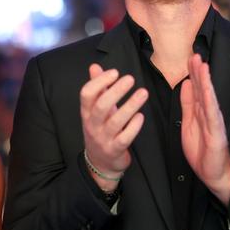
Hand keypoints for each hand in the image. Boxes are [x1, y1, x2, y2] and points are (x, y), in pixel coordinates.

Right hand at [80, 64, 147, 189]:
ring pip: (115, 121)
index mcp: (86, 113)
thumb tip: (94, 66)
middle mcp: (92, 125)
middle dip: (116, 91)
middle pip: (101, 106)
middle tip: (130, 79)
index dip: (99, 82)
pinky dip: (133, 126)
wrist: (100, 162)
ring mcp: (103, 138)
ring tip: (143, 93)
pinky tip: (141, 116)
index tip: (114, 72)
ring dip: (130, 106)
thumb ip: (97, 88)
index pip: (86, 94)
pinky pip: (124, 138)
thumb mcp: (95, 110)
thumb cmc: (100, 130)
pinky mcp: (115, 150)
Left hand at [181, 54, 229, 204]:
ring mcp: (214, 123)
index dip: (193, 73)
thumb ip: (187, 103)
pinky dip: (210, 103)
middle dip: (199, 72)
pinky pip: (212, 116)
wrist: (212, 173)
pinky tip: (208, 92)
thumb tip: (185, 83)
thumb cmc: (201, 149)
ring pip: (209, 99)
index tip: (190, 57)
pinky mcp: (217, 134)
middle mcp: (209, 114)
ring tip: (203, 67)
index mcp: (200, 111)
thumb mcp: (188, 122)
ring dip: (206, 82)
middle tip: (195, 55)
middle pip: (203, 90)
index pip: (196, 89)